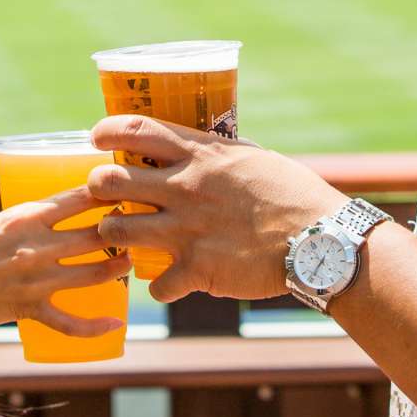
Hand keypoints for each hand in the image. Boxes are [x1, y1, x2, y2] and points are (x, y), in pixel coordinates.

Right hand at [0, 189, 125, 339]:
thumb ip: (26, 218)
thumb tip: (55, 209)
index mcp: (25, 217)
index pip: (78, 198)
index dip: (108, 192)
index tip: (127, 189)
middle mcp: (36, 247)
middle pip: (94, 236)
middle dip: (122, 231)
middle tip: (138, 226)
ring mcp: (35, 281)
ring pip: (93, 274)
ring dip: (117, 268)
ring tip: (129, 261)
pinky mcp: (29, 309)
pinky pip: (70, 322)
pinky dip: (95, 326)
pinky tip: (115, 323)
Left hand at [86, 117, 340, 304]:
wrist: (321, 240)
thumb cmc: (295, 194)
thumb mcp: (254, 159)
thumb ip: (221, 157)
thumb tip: (205, 150)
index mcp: (202, 154)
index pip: (137, 129)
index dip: (107, 130)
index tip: (96, 136)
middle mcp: (185, 188)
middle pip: (110, 181)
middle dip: (96, 187)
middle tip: (101, 194)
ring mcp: (186, 230)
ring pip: (116, 231)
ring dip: (112, 236)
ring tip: (120, 239)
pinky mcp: (196, 269)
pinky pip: (155, 285)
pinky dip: (159, 287)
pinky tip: (167, 284)